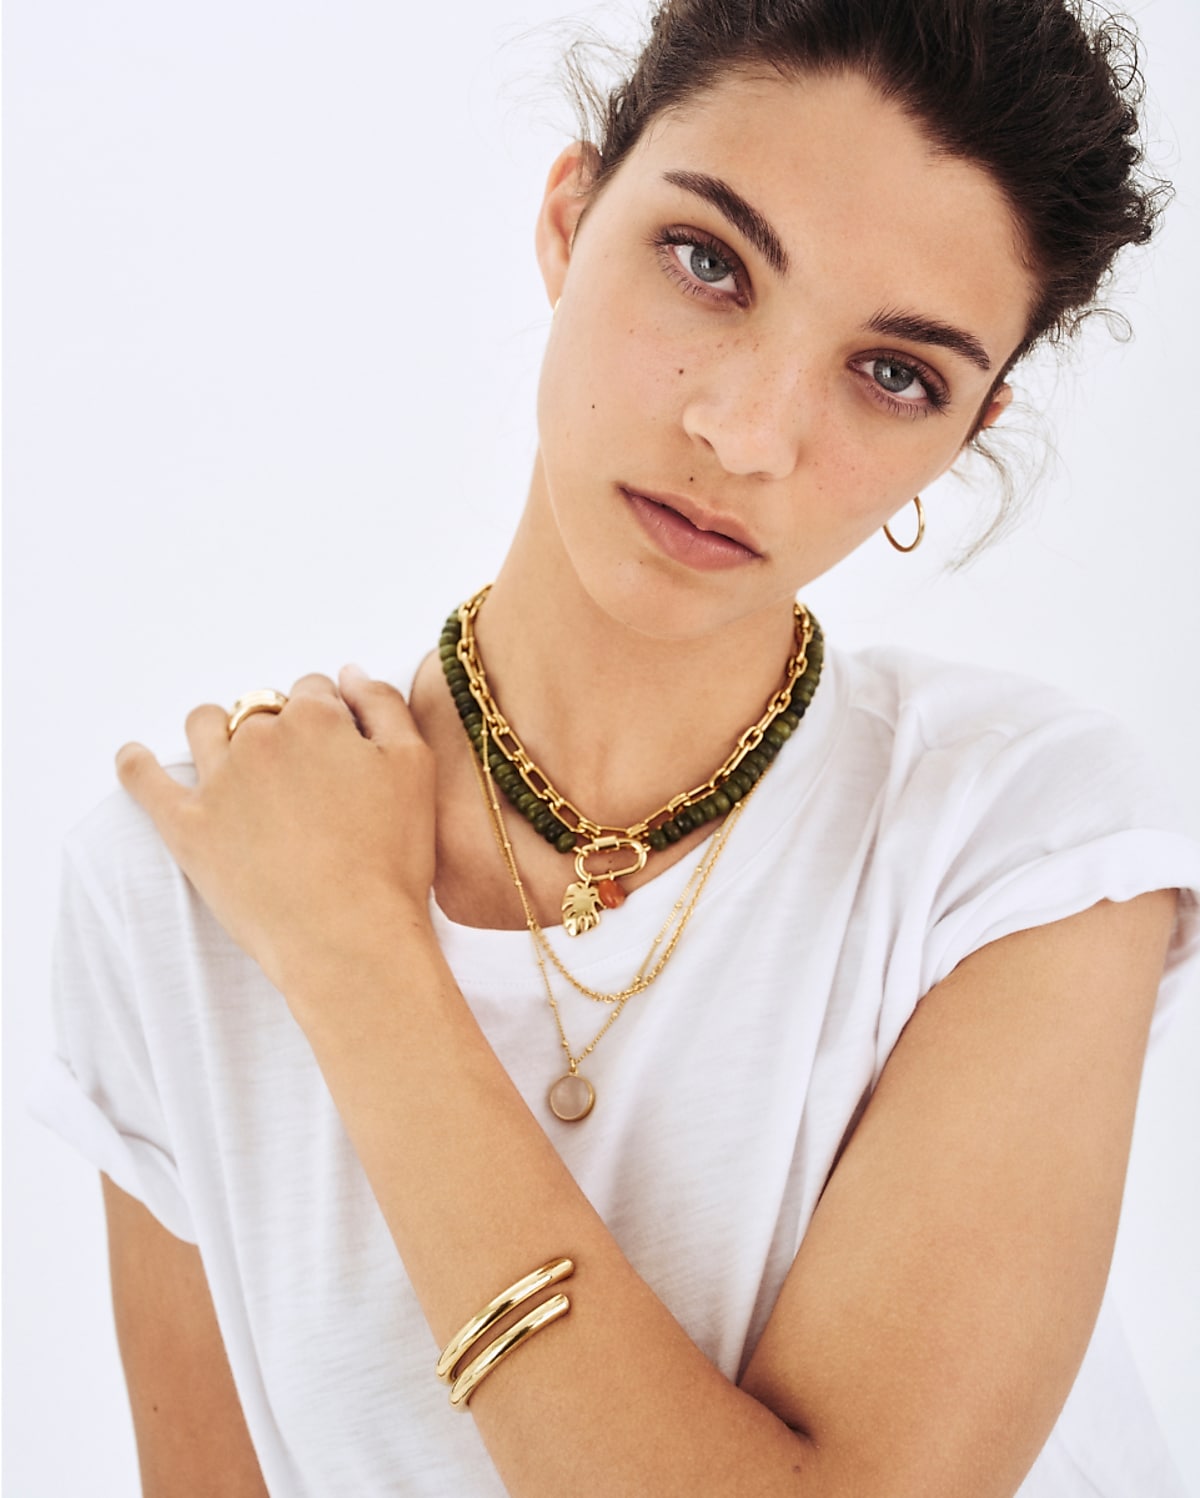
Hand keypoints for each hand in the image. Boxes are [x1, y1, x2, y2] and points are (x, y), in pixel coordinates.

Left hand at [116, 667, 437, 1003]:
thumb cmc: (391, 858)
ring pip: (205, 725)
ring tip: (233, 759)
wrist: (348, 937)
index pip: (315, 690)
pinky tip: (134, 758)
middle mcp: (260, 738)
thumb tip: (349, 673)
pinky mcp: (186, 826)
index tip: (338, 750)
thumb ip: (384, 706)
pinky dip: (135, 764)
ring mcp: (218, 781)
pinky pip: (145, 780)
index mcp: (317, 719)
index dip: (329, 717)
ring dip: (218, 730)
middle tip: (301, 777)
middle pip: (262, 709)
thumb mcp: (415, 767)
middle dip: (279, 728)